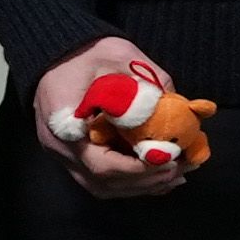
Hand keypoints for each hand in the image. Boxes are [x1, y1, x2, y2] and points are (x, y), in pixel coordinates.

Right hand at [32, 36, 190, 197]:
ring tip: (175, 175)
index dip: (137, 168)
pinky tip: (157, 176)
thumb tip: (182, 107)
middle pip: (102, 181)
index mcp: (64, 121)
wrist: (57, 54)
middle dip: (145, 180)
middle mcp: (58, 145)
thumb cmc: (87, 53)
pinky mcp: (72, 155)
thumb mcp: (120, 55)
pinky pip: (99, 180)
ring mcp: (63, 154)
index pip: (100, 162)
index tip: (168, 159)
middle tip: (180, 168)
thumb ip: (150, 81)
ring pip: (101, 186)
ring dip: (140, 186)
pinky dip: (130, 182)